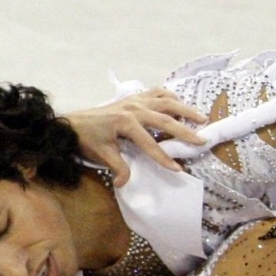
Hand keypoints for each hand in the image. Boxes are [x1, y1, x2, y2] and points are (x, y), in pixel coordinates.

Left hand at [62, 89, 207, 185]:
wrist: (73, 122)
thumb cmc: (87, 139)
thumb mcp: (101, 154)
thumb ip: (117, 167)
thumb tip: (124, 183)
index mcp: (125, 122)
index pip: (150, 143)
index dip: (164, 158)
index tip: (178, 169)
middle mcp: (133, 108)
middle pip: (165, 119)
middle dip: (185, 131)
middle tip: (202, 139)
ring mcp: (135, 100)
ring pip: (166, 101)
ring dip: (185, 109)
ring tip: (202, 117)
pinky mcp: (134, 97)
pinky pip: (157, 92)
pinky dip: (170, 97)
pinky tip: (180, 104)